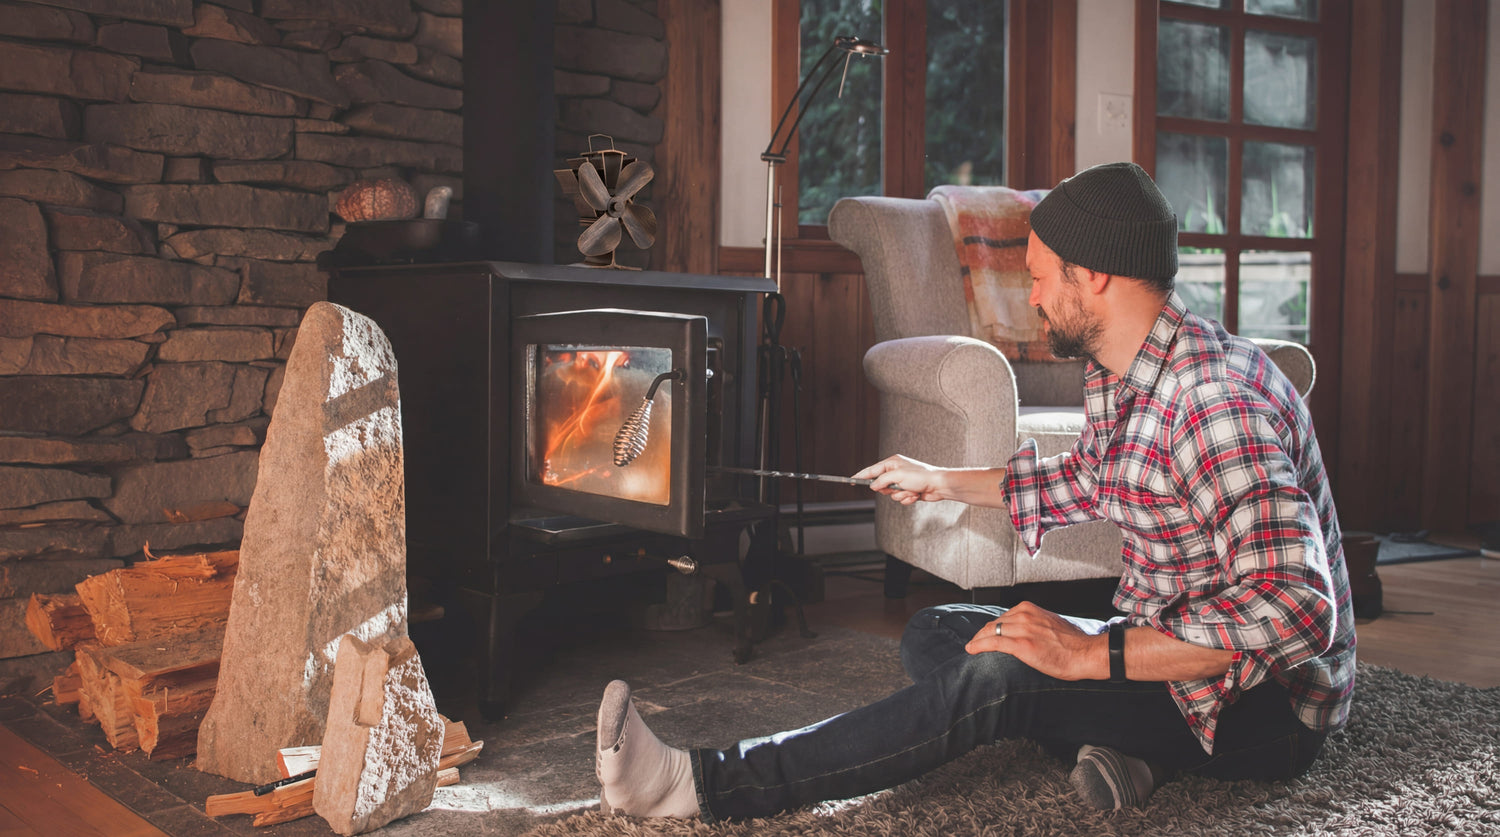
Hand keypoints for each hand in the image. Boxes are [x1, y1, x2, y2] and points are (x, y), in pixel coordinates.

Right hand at [852, 455, 948, 504]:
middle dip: (889, 490)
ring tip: (911, 491)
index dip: (861, 475)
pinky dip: (907, 499)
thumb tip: (873, 486)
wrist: (938, 486)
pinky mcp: (908, 491)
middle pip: (881, 485)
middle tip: (897, 487)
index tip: (850, 480)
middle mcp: (896, 471)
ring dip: (901, 495)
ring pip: (891, 494)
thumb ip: (882, 480)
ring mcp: (902, 482)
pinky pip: (900, 499)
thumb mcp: (897, 476)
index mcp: (893, 463)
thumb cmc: (921, 476)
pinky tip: (916, 495)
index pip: (872, 470)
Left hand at [963, 601, 1104, 680]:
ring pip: (991, 632)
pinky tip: (971, 649)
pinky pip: (993, 643)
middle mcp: (1024, 615)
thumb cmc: (1073, 643)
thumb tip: (1024, 631)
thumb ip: (1034, 624)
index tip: (986, 633)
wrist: (1086, 653)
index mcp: (1030, 609)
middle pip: (994, 623)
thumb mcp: (1050, 624)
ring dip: (978, 640)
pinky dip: (979, 646)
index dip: (992, 627)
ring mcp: (1022, 629)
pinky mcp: (1021, 645)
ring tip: (972, 647)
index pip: (1003, 616)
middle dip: (982, 633)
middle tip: (975, 642)